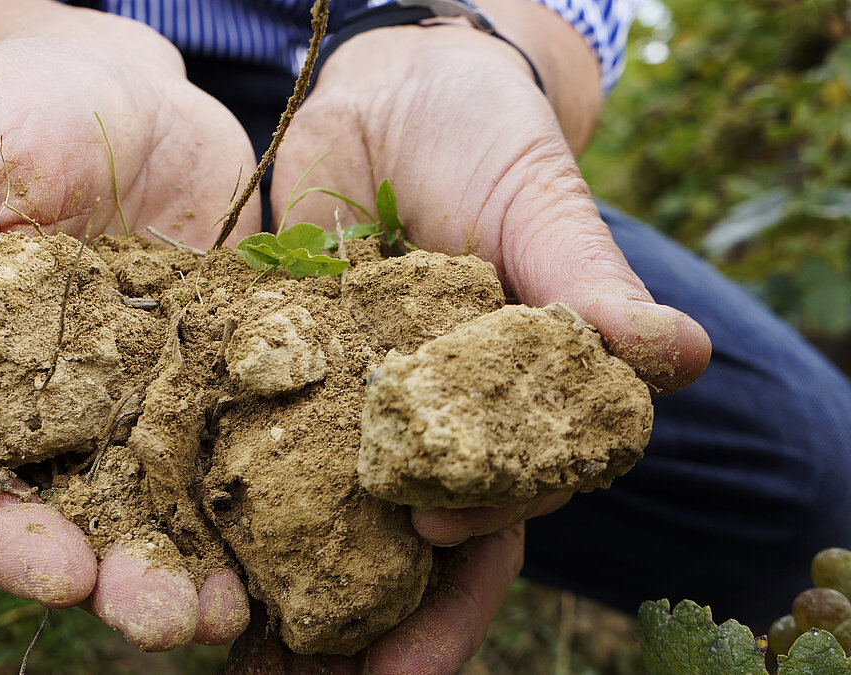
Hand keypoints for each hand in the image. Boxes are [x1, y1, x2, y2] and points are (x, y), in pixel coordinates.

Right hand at [0, 12, 260, 650]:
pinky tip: (306, 520)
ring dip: (200, 562)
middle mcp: (61, 413)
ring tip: (240, 604)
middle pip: (80, 524)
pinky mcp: (221, 366)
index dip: (9, 548)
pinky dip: (267, 487)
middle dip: (122, 579)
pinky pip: (242, 437)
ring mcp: (147, 397)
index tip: (62, 574)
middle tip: (171, 618)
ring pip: (168, 502)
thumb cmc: (6, 115)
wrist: (116, 76)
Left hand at [269, 10, 710, 672]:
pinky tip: (176, 543)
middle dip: (370, 615)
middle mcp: (418, 429)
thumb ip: (587, 284)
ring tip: (235, 642)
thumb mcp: (536, 207)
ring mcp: (336, 407)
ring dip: (280, 587)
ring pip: (311, 518)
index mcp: (501, 411)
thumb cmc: (486, 143)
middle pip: (399, 545)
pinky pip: (236, 446)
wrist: (387, 90)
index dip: (478, 535)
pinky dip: (213, 501)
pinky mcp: (264, 371)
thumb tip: (676, 355)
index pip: (503, 502)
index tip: (439, 545)